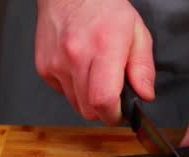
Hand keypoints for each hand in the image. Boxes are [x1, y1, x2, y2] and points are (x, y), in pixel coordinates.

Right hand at [35, 0, 154, 124]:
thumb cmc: (103, 7)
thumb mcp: (137, 32)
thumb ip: (143, 67)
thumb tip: (144, 95)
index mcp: (104, 47)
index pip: (103, 99)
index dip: (113, 114)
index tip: (120, 112)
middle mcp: (76, 56)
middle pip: (88, 109)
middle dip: (103, 110)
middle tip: (111, 96)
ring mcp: (56, 63)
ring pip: (75, 104)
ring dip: (87, 99)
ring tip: (95, 75)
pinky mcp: (44, 67)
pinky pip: (62, 92)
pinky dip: (73, 88)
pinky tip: (79, 68)